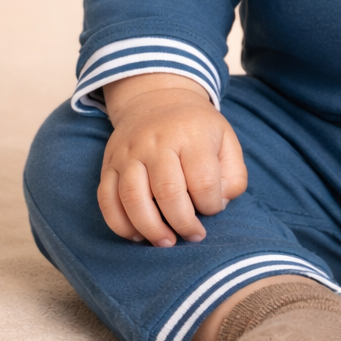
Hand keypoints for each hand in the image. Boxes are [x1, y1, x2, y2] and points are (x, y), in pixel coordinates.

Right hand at [98, 73, 246, 246]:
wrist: (157, 99)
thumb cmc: (196, 127)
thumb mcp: (226, 139)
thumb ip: (234, 174)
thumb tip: (220, 203)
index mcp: (190, 134)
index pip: (202, 180)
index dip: (211, 205)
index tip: (213, 208)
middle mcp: (156, 141)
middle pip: (167, 192)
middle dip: (182, 223)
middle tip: (193, 236)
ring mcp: (128, 152)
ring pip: (132, 198)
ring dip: (150, 228)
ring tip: (166, 242)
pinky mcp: (109, 163)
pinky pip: (106, 199)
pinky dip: (119, 223)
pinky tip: (137, 235)